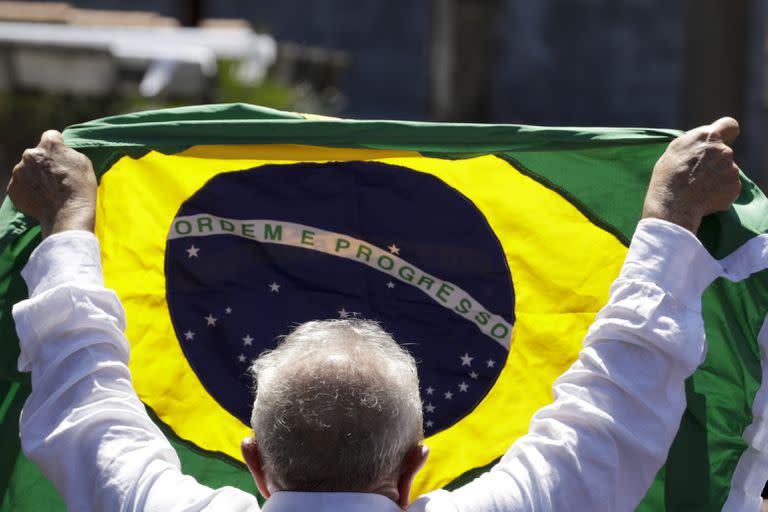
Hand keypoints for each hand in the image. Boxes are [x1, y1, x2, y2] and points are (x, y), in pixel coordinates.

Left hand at [7, 130, 96, 237]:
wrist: (67, 214)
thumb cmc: (80, 188)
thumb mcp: (83, 163)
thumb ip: (68, 153)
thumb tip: (60, 153)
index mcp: (49, 145)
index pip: (51, 136)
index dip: (57, 146)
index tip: (61, 157)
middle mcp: (30, 154)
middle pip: (36, 154)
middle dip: (43, 163)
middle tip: (55, 178)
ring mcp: (18, 171)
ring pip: (26, 170)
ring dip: (35, 177)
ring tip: (49, 192)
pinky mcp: (12, 188)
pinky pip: (20, 185)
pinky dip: (28, 190)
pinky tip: (41, 199)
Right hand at [642, 117, 740, 232]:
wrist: (674, 205)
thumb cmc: (668, 177)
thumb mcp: (674, 151)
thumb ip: (694, 144)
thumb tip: (704, 144)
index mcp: (707, 136)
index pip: (729, 125)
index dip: (727, 133)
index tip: (722, 140)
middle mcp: (723, 150)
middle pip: (723, 152)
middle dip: (714, 161)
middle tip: (696, 175)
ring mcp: (732, 168)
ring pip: (726, 170)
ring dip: (716, 177)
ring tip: (698, 188)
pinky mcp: (735, 186)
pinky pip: (729, 187)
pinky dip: (719, 192)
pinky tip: (704, 197)